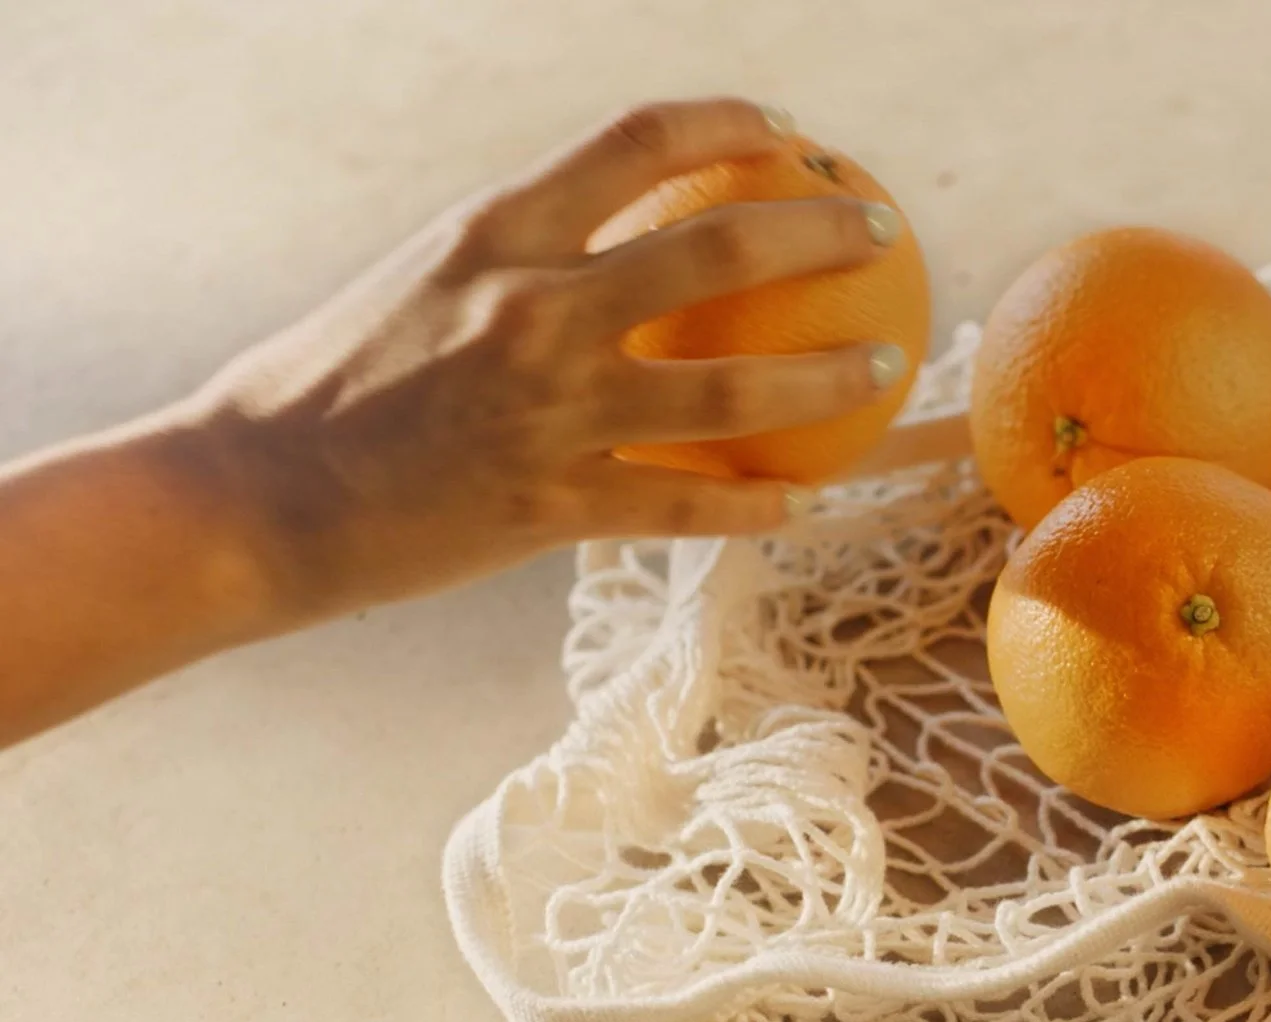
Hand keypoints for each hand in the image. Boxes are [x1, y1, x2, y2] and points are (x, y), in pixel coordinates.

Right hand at [193, 96, 899, 622]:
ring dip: (830, 379)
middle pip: (721, 247)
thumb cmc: (331, 386)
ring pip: (733, 391)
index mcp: (496, 232)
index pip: (639, 140)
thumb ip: (520, 255)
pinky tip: (799, 501)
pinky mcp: (549, 509)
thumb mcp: (421, 280)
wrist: (247, 498)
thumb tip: (615, 235)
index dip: (731, 123)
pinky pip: (685, 508)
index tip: (789, 135)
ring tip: (884, 367)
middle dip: (823, 229)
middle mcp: (531, 308)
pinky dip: (752, 505)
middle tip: (880, 231)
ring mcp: (546, 413)